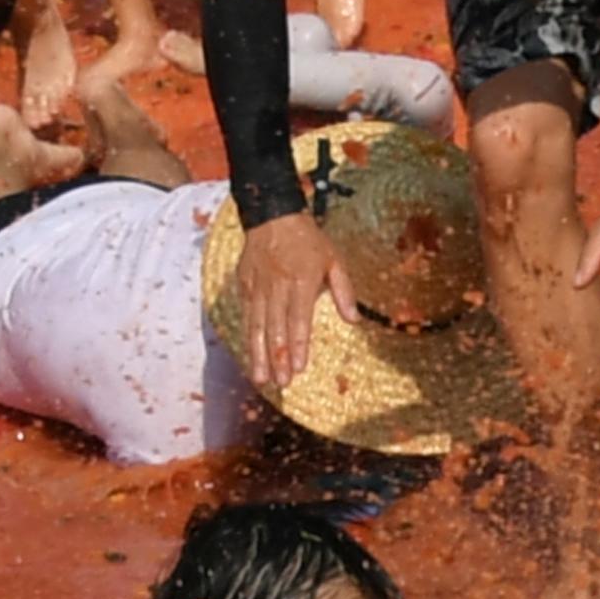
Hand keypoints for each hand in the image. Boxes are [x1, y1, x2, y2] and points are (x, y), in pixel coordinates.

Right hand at [236, 208, 353, 387]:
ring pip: (257, 326)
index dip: (297, 346)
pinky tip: (250, 355)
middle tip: (281, 383)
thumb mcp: (334, 260)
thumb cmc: (308, 240)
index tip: (299, 368)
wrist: (272, 215)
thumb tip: (354, 320)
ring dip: (259, 354)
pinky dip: (248, 337)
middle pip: (276, 329)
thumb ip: (344, 291)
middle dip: (278, 358)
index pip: (298, 321)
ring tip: (261, 378)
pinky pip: (247, 316)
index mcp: (301, 282)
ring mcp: (259, 287)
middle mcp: (277, 287)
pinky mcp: (245, 286)